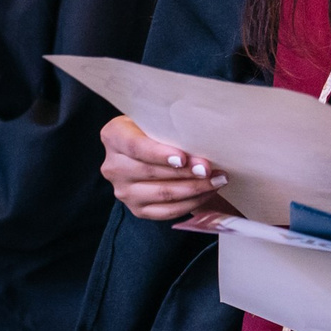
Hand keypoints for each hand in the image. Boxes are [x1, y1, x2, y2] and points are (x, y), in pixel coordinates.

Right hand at [99, 115, 237, 223]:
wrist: (146, 148)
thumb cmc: (156, 129)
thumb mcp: (157, 119)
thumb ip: (171, 127)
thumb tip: (203, 139)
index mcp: (114, 136)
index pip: (136, 146)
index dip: (159, 154)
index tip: (183, 158)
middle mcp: (113, 166)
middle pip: (152, 173)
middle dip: (187, 172)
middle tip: (211, 169)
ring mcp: (123, 191)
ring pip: (162, 194)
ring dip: (194, 189)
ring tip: (217, 180)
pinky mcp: (137, 209)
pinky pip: (166, 211)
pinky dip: (191, 203)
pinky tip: (208, 193)